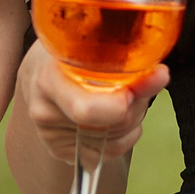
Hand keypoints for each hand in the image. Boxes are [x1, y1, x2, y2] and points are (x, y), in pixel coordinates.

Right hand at [20, 39, 166, 168]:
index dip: (122, 104)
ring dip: (132, 118)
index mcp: (48, 80)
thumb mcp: (86, 41)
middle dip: (137, 103)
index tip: (140, 85)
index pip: (87, 109)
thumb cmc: (65, 51)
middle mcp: (45, 111)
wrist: (35, 71)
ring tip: (124, 96)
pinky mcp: (60, 151)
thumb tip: (159, 75)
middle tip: (141, 83)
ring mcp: (51, 136)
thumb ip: (121, 58)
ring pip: (114, 139)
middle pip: (111, 124)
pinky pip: (108, 152)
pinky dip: (124, 136)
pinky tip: (119, 118)